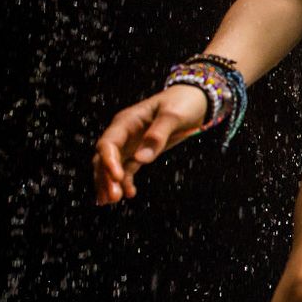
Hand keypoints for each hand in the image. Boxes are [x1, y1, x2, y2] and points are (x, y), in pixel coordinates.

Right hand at [93, 85, 208, 204]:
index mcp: (127, 121)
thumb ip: (158, 135)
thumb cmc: (183, 102)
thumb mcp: (173, 115)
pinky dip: (126, 182)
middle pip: (105, 157)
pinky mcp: (141, 152)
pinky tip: (129, 194)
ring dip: (111, 183)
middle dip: (105, 177)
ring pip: (112, 166)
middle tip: (112, 197)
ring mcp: (131, 143)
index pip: (108, 143)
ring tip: (111, 201)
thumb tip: (141, 159)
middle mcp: (124, 133)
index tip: (117, 177)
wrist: (196, 100)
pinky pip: (128, 169)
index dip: (108, 161)